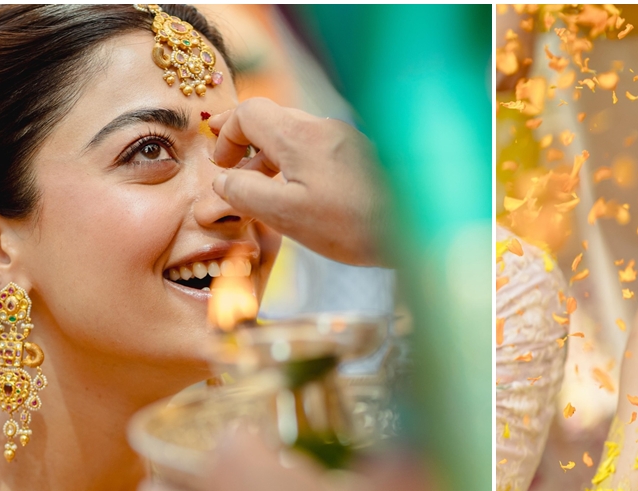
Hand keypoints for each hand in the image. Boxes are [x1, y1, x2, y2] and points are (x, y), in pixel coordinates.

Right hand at [209, 98, 386, 265]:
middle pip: (274, 121)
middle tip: (230, 166)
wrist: (417, 230)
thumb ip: (246, 194)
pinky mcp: (365, 157)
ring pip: (299, 137)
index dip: (227, 134)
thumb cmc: (351, 225)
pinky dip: (300, 165)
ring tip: (263, 188)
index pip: (249, 113)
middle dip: (247, 143)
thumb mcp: (287, 215)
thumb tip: (222, 181)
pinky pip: (321, 151)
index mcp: (300, 136)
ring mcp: (348, 140)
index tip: (221, 165)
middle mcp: (324, 129)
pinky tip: (302, 193)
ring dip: (274, 157)